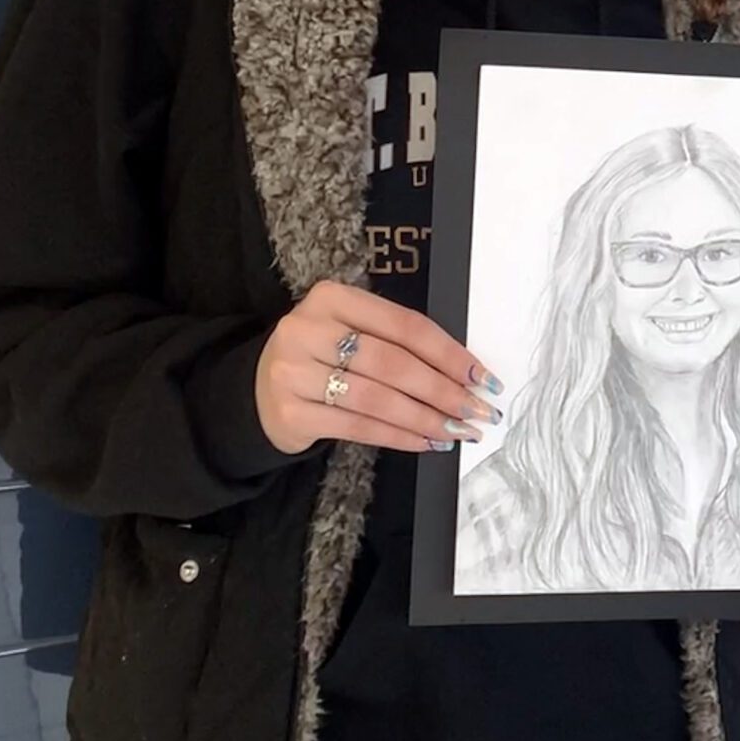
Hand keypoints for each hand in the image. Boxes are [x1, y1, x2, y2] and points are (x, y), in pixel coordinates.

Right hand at [254, 279, 500, 454]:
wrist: (258, 390)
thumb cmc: (321, 357)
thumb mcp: (350, 331)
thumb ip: (397, 342)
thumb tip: (465, 373)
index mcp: (332, 297)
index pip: (405, 325)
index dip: (449, 353)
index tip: (481, 376)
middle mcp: (308, 329)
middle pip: (394, 363)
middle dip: (444, 391)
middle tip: (478, 411)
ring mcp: (294, 372)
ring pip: (378, 399)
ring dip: (426, 419)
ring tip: (458, 432)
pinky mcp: (291, 412)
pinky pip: (358, 426)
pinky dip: (398, 437)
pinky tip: (425, 443)